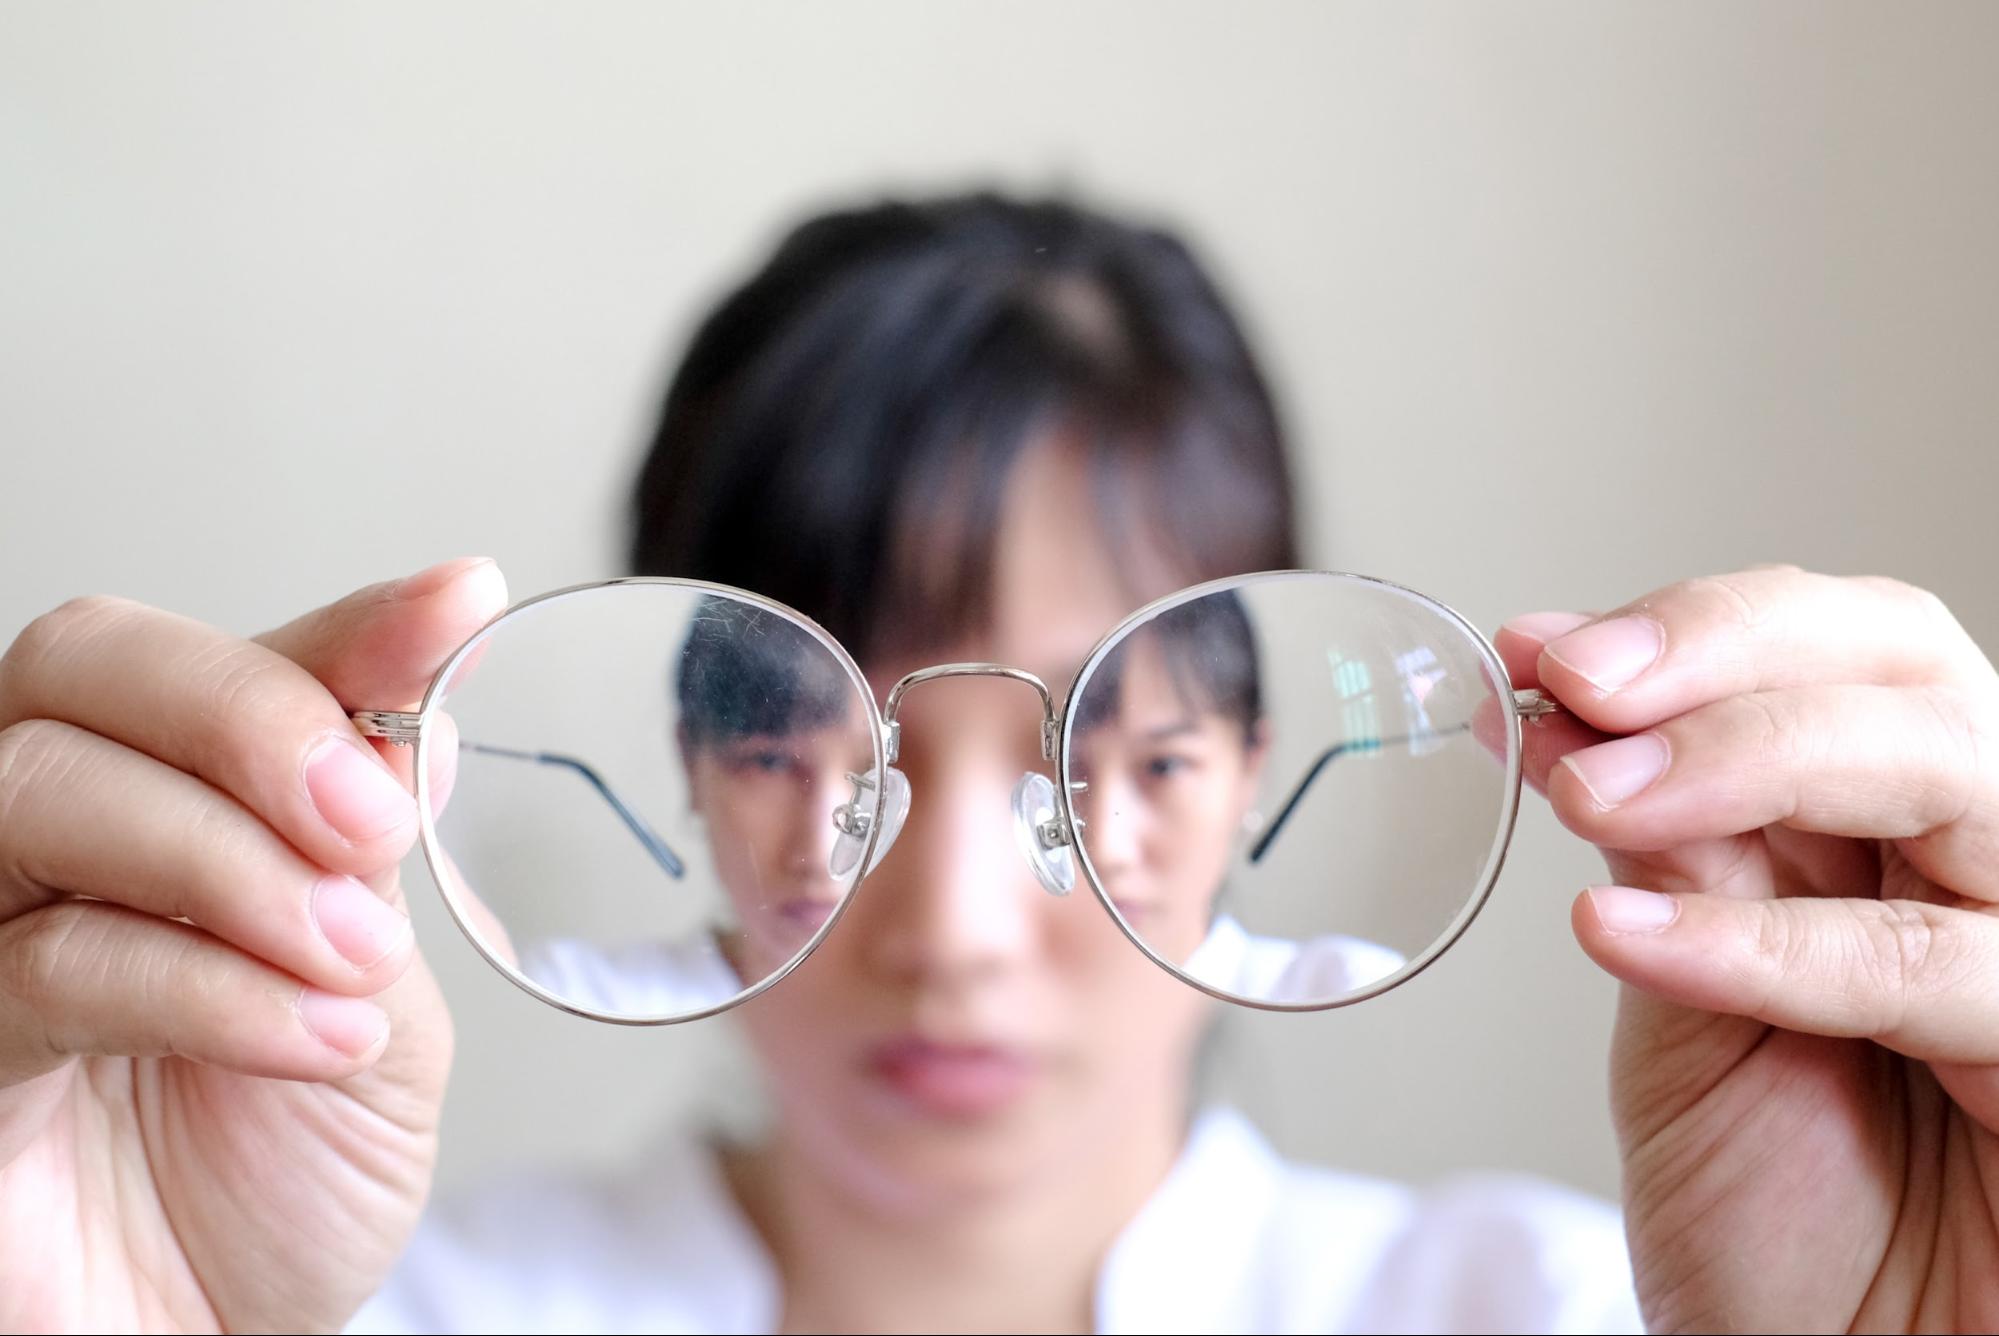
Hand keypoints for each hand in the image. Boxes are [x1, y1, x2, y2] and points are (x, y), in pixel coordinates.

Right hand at [0, 558, 503, 1332]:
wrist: (231, 1324)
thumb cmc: (290, 1158)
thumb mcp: (370, 979)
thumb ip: (366, 846)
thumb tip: (415, 694)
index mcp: (173, 795)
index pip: (232, 657)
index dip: (346, 621)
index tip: (457, 604)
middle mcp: (52, 835)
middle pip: (82, 665)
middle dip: (249, 720)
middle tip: (371, 826)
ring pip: (40, 790)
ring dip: (231, 862)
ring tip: (350, 959)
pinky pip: (44, 965)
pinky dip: (206, 987)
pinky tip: (316, 1036)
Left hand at [1498, 568, 1998, 1333]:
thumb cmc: (1776, 1211)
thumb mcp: (1688, 1011)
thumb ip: (1673, 868)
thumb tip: (1576, 717)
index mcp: (1895, 832)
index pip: (1845, 652)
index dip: (1701, 627)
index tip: (1542, 643)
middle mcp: (1984, 866)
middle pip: (1907, 673)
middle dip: (1724, 658)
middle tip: (1575, 685)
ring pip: (1945, 773)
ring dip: (1743, 761)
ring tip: (1587, 792)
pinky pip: (1926, 968)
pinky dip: (1763, 942)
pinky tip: (1619, 933)